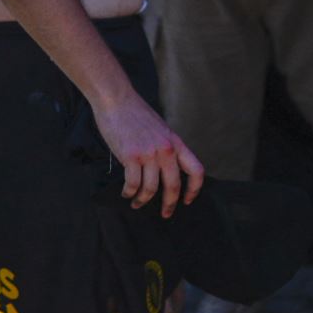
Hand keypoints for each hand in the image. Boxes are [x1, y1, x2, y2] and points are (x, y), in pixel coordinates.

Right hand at [91, 93, 203, 216]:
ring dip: (143, 200)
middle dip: (169, 204)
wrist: (116, 99)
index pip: (196, 170)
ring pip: (150, 188)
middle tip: (165, 213)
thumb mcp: (160, 129)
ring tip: (137, 203)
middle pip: (173, 185)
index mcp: (176, 142)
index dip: (194, 190)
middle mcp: (166, 149)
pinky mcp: (130, 156)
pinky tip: (126, 193)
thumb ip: (165, 147)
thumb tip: (164, 170)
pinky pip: (133, 183)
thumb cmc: (135, 113)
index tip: (187, 201)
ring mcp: (148, 153)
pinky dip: (129, 192)